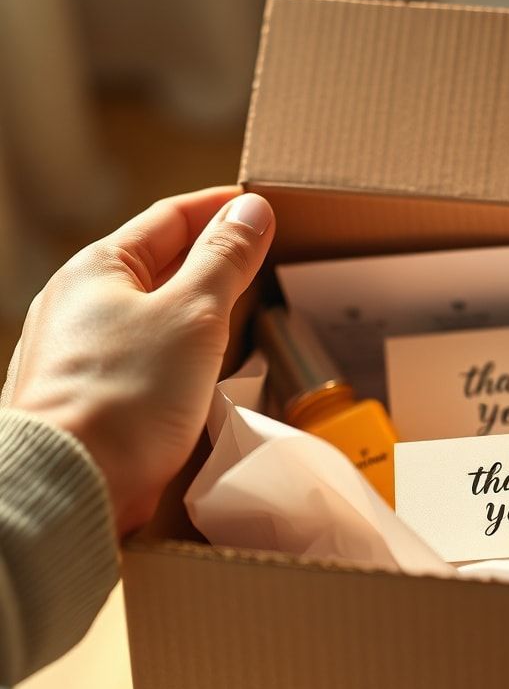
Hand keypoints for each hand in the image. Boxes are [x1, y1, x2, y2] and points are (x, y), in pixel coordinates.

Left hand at [3, 187, 274, 533]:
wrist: (70, 482)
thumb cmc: (126, 395)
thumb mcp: (193, 314)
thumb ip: (225, 260)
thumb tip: (252, 211)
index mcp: (98, 269)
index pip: (169, 218)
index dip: (218, 208)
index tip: (258, 206)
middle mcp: (78, 303)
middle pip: (157, 264)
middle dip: (209, 256)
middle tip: (258, 255)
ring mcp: (76, 352)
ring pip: (149, 313)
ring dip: (194, 306)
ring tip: (238, 309)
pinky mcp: (86, 396)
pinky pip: (141, 356)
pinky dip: (177, 350)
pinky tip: (199, 368)